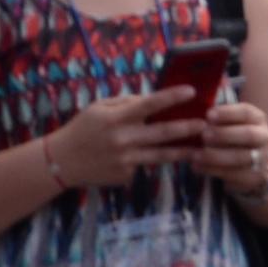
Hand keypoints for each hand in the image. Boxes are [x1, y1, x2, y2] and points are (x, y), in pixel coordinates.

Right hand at [48, 90, 205, 189]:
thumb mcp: (99, 108)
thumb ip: (126, 103)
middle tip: (205, 124)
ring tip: (200, 148)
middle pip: (162, 133)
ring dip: (182, 151)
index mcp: (116, 118)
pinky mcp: (125, 175)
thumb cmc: (82, 129)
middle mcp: (123, 140)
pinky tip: (144, 157)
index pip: (149, 104)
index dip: (171, 97)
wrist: (62, 162)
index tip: (191, 91)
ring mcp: (125, 160)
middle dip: (187, 128)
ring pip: (161, 155)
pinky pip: (143, 165)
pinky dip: (147, 159)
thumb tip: (152, 100)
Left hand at [197, 99, 267, 198]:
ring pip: (240, 157)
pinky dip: (213, 171)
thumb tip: (213, 82)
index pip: (246, 112)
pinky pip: (233, 175)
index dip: (228, 113)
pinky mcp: (253, 177)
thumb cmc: (234, 136)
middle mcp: (264, 137)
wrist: (255, 163)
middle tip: (203, 135)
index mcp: (257, 119)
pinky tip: (197, 167)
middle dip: (225, 135)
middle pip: (248, 135)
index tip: (209, 114)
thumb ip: (220, 107)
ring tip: (195, 155)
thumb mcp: (231, 121)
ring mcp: (261, 158)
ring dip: (216, 156)